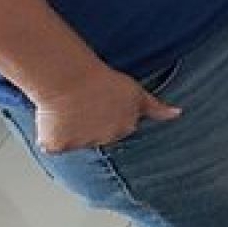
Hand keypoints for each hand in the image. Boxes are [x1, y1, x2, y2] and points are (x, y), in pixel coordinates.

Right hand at [33, 68, 180, 152]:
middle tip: (85, 103)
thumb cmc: (102, 79)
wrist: (73, 80)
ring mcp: (84, 144)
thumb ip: (157, 108)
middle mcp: (108, 138)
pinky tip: (53, 119)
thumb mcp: (136, 92)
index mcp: (127, 125)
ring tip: (69, 106)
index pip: (121, 126)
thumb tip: (178, 114)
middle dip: (93, 123)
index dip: (110, 113)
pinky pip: (51, 144)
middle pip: (99, 135)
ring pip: (75, 140)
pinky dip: (49, 135)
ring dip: (70, 129)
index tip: (103, 102)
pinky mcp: (59, 146)